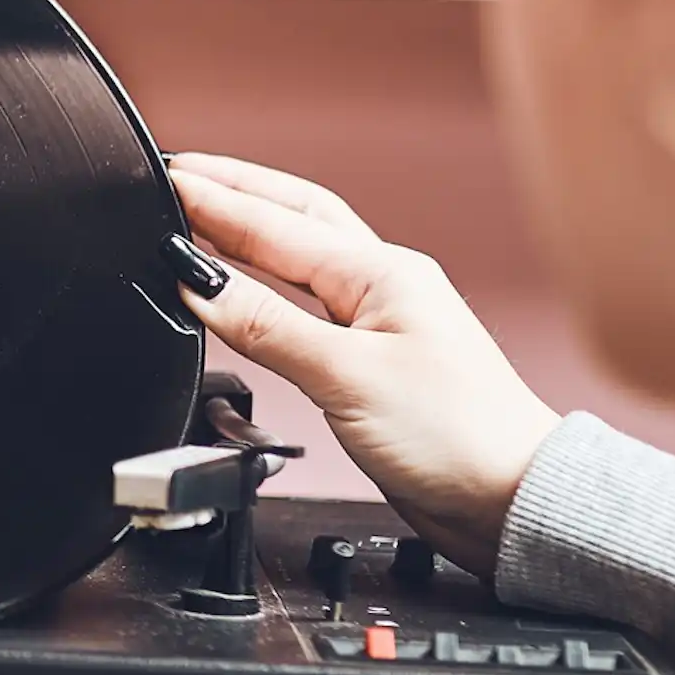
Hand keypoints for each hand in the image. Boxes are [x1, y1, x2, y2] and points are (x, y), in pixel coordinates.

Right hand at [169, 155, 559, 574]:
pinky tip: (252, 288)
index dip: (213, 203)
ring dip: (252, 228)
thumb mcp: (347, 376)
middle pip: (294, 217)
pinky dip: (268, 283)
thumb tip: (199, 284)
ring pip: (303, 256)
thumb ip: (267, 327)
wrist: (511, 499)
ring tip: (205, 212)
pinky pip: (307, 303)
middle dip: (234, 190)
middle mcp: (382, 287)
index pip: (275, 227)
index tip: (163, 180)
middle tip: (178, 174)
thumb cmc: (459, 438)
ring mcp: (381, 322)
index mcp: (380, 274)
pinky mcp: (373, 364)